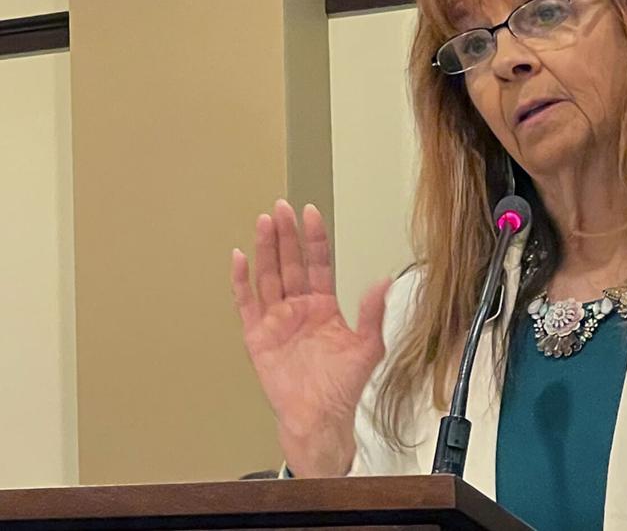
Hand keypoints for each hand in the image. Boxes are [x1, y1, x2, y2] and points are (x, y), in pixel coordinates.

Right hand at [231, 200, 388, 476]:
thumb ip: (371, 313)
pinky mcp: (257, 336)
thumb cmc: (342, 387)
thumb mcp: (367, 347)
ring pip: (268, 276)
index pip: (318, 264)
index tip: (311, 214)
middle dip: (286, 236)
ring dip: (265, 249)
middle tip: (282, 208)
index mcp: (324, 307)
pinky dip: (242, 281)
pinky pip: (246, 303)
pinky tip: (240, 258)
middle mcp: (298, 308)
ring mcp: (276, 320)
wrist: (318, 418)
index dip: (315, 239)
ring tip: (264, 222)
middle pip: (290, 263)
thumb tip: (385, 281)